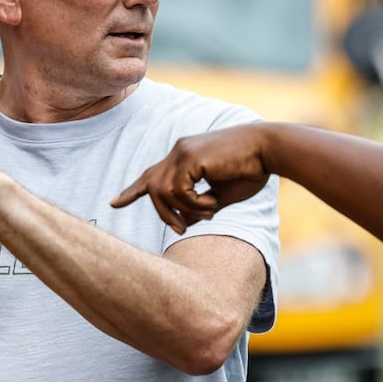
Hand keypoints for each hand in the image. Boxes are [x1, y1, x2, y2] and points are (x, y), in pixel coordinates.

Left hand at [110, 123, 272, 233]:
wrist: (269, 150)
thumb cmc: (251, 170)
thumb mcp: (221, 195)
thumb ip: (200, 206)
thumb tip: (184, 222)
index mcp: (184, 157)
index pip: (151, 175)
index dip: (132, 191)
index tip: (113, 203)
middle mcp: (178, 151)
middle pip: (152, 188)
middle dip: (162, 214)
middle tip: (180, 231)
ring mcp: (182, 151)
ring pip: (163, 192)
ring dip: (185, 211)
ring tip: (209, 213)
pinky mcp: (189, 156)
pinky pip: (178, 191)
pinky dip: (194, 205)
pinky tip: (213, 204)